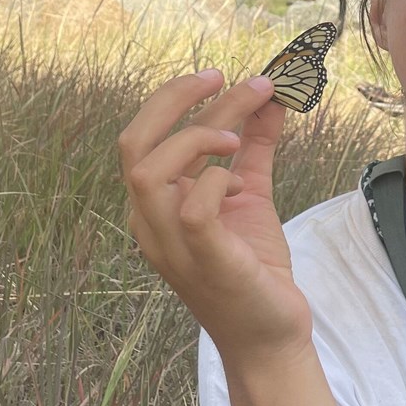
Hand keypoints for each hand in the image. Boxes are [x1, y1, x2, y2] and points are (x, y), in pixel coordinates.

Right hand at [119, 69, 315, 362]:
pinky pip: (193, 205)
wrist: (271, 331)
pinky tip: (240, 185)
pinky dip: (218, 178)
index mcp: (155, 202)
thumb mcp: (251, 191)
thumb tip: (270, 95)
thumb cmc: (252, 264)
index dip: (175, 96)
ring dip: (195, 137)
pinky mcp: (202, 258)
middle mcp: (151, 221)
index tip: (219, 74)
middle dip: (174, 99)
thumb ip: (255, 144)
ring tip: (235, 137)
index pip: (141, 134)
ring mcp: (170, 242)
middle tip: (219, 77)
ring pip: (149, 170)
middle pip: (133, 143)